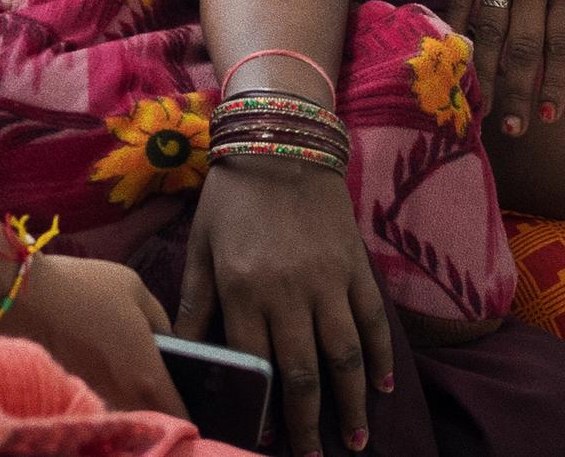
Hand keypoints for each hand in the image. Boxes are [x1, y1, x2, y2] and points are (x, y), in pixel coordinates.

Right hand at [7, 251, 185, 417]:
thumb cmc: (87, 289)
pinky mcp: (71, 404)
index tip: (190, 403)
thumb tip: (168, 341)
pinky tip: (102, 383)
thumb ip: (160, 320)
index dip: (189, 414)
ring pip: (123, 422)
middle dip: (159, 414)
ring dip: (130, 412)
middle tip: (162, 393)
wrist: (27, 298)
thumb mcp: (135, 290)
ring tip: (130, 387)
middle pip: (151, 424)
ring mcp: (95, 409)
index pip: (180, 417)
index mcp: (147, 378)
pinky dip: (105, 407)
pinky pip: (98, 414)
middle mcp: (124, 404)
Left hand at [177, 160, 391, 455]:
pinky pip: (373, 318)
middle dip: (308, 424)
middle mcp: (289, 290)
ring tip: (357, 439)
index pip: (254, 365)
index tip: (265, 442)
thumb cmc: (232, 193)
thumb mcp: (201, 245)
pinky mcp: (355, 263)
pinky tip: (382, 387)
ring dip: (352, 402)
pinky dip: (380, 355)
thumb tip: (181, 353)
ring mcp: (329, 278)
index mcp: (244, 288)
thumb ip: (194, 302)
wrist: (282, 138)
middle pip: (303, 372)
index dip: (260, 409)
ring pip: (344, 354)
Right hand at [445, 0, 564, 133]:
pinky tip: (455, 58)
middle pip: (523, 49)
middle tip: (514, 130)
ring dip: (486, 75)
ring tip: (483, 108)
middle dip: (519, 94)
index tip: (550, 118)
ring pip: (488, 32)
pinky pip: (459, 1)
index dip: (556, 87)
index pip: (562, 47)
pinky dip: (456, 32)